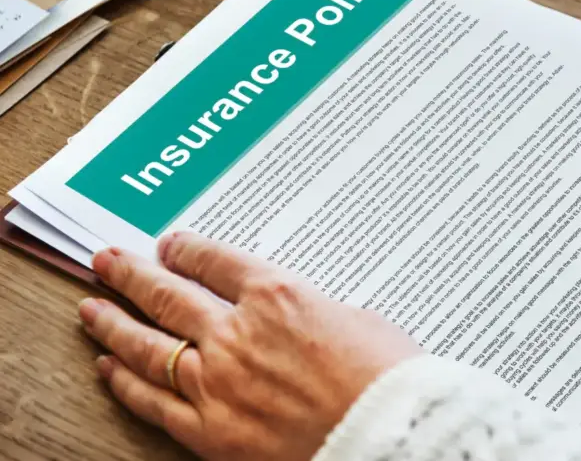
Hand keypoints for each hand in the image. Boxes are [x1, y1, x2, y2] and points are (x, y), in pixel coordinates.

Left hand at [77, 232, 422, 459]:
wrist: (387, 436)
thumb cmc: (387, 380)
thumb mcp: (358, 321)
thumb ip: (313, 312)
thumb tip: (297, 316)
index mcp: (277, 295)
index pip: (215, 261)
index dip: (186, 249)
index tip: (169, 245)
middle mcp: (237, 333)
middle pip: (168, 295)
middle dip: (132, 274)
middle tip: (107, 261)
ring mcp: (217, 382)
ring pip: (148, 345)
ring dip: (114, 323)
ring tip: (92, 309)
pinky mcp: (211, 431)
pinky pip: (155, 402)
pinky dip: (126, 383)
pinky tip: (110, 368)